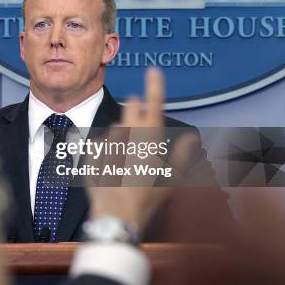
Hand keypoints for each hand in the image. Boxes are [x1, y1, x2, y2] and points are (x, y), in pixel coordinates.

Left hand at [88, 68, 195, 229]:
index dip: (155, 85)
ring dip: (122, 136)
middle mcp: (128, 133)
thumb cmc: (148, 197)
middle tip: (138, 127)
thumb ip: (182, 153)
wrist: (116, 214)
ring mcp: (108, 139)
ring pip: (116, 128)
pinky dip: (107, 151)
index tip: (153, 71)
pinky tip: (111, 168)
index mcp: (150, 137)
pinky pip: (101, 143)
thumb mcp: (171, 177)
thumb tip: (192, 136)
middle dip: (135, 110)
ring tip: (126, 161)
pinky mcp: (92, 149)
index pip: (154, 103)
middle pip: (131, 108)